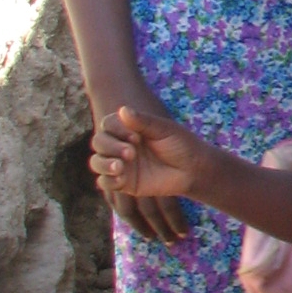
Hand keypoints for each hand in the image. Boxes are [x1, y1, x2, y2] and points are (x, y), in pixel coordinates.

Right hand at [91, 104, 204, 236]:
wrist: (194, 170)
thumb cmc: (181, 145)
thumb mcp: (164, 130)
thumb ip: (143, 121)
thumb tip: (122, 110)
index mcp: (129, 128)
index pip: (108, 124)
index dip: (115, 129)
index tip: (135, 136)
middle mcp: (121, 144)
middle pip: (99, 142)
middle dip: (110, 146)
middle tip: (131, 152)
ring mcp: (121, 164)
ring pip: (97, 162)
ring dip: (104, 163)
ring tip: (120, 167)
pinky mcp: (124, 183)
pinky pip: (105, 182)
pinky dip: (108, 180)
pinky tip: (121, 178)